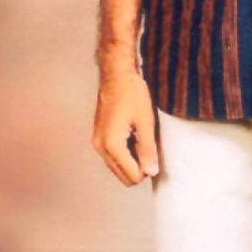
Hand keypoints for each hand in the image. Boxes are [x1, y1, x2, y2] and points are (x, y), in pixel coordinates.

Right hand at [91, 70, 158, 185]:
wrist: (116, 75)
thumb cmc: (131, 93)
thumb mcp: (145, 122)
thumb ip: (148, 149)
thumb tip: (151, 172)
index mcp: (112, 145)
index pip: (131, 176)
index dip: (147, 170)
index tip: (154, 153)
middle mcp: (100, 147)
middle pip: (122, 176)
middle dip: (138, 167)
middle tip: (149, 147)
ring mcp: (97, 142)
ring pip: (117, 167)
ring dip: (131, 160)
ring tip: (141, 138)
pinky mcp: (98, 137)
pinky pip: (113, 156)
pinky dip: (125, 153)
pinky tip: (133, 135)